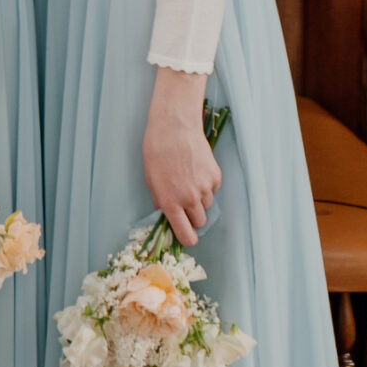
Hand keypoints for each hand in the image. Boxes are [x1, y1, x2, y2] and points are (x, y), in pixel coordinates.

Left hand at [141, 67, 219, 247]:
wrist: (174, 127)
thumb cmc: (156, 152)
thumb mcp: (151, 180)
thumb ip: (161, 201)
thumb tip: (167, 215)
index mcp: (170, 203)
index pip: (186, 235)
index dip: (187, 239)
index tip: (187, 236)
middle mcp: (189, 199)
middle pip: (200, 222)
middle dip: (193, 217)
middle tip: (185, 204)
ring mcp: (205, 188)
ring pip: (207, 205)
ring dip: (200, 199)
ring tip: (188, 180)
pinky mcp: (215, 176)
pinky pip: (213, 189)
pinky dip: (207, 184)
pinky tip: (196, 169)